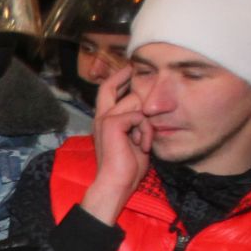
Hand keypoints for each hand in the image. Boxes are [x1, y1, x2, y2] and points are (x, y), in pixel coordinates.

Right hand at [83, 66, 151, 224]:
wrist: (116, 183)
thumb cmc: (127, 167)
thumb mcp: (136, 139)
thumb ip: (138, 123)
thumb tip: (148, 110)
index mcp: (104, 120)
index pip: (107, 89)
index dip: (118, 76)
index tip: (130, 67)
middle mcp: (101, 116)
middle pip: (114, 86)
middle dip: (132, 86)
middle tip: (139, 83)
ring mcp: (105, 119)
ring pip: (135, 101)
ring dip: (147, 121)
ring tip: (145, 140)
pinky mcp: (111, 124)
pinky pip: (139, 115)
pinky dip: (146, 131)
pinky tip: (144, 146)